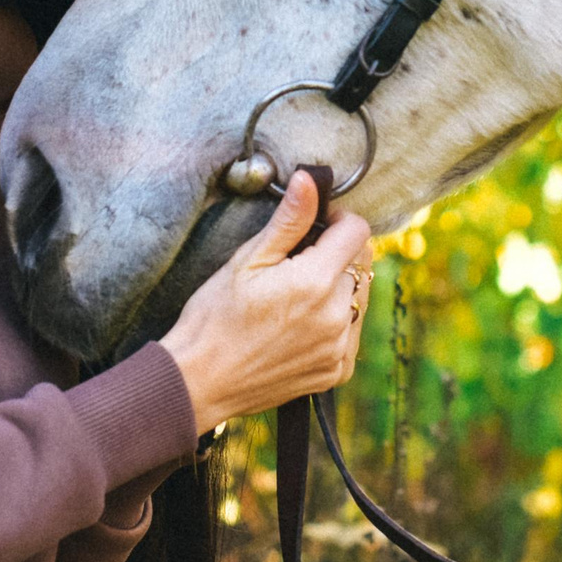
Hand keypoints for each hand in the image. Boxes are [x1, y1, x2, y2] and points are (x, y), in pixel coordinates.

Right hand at [159, 170, 374, 436]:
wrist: (200, 380)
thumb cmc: (215, 316)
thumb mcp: (247, 260)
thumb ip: (289, 220)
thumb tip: (310, 180)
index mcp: (315, 282)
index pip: (357, 232)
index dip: (337, 220)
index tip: (316, 225)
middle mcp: (337, 317)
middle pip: (361, 263)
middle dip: (338, 253)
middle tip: (298, 262)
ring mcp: (340, 348)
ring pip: (359, 297)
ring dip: (339, 288)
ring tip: (296, 296)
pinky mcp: (337, 371)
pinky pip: (352, 332)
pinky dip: (336, 322)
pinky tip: (300, 324)